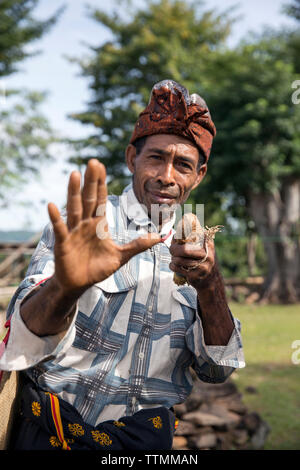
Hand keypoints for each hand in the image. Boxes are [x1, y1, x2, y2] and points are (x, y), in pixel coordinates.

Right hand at [48, 159, 160, 295]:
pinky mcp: (63, 243)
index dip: (101, 183)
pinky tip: (52, 205)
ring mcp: (73, 232)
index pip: (100, 200)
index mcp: (98, 224)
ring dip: (74, 192)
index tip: (101, 166)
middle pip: (89, 199)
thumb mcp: (121, 256)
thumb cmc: (98, 267)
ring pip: (75, 209)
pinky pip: (60, 229)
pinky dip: (56, 218)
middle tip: (93, 162)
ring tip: (75, 174)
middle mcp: (85, 224)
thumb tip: (160, 237)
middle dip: (91, 181)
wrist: (79, 283)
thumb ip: (139, 245)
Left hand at [169, 237, 216, 289]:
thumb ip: (192, 239)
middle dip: (174, 249)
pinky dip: (172, 266)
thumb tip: (175, 236)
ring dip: (173, 258)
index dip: (181, 235)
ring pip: (179, 260)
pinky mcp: (196, 276)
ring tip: (174, 258)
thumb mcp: (203, 247)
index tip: (176, 237)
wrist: (211, 279)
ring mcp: (202, 266)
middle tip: (171, 249)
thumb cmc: (202, 260)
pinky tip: (173, 265)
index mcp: (208, 244)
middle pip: (184, 249)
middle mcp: (207, 255)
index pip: (193, 235)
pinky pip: (178, 268)